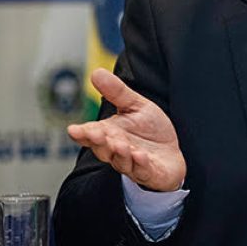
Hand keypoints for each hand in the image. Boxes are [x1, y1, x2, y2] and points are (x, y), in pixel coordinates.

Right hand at [67, 68, 185, 191]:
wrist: (171, 153)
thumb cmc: (150, 131)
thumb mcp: (135, 106)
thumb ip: (117, 92)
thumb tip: (96, 72)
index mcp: (109, 134)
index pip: (90, 135)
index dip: (82, 133)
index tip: (75, 129)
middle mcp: (117, 151)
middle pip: (103, 149)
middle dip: (99, 142)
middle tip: (97, 134)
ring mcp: (132, 164)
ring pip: (121, 161)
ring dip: (120, 153)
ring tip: (120, 144)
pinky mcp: (149, 173)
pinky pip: (143, 171)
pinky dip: (140, 164)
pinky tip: (140, 156)